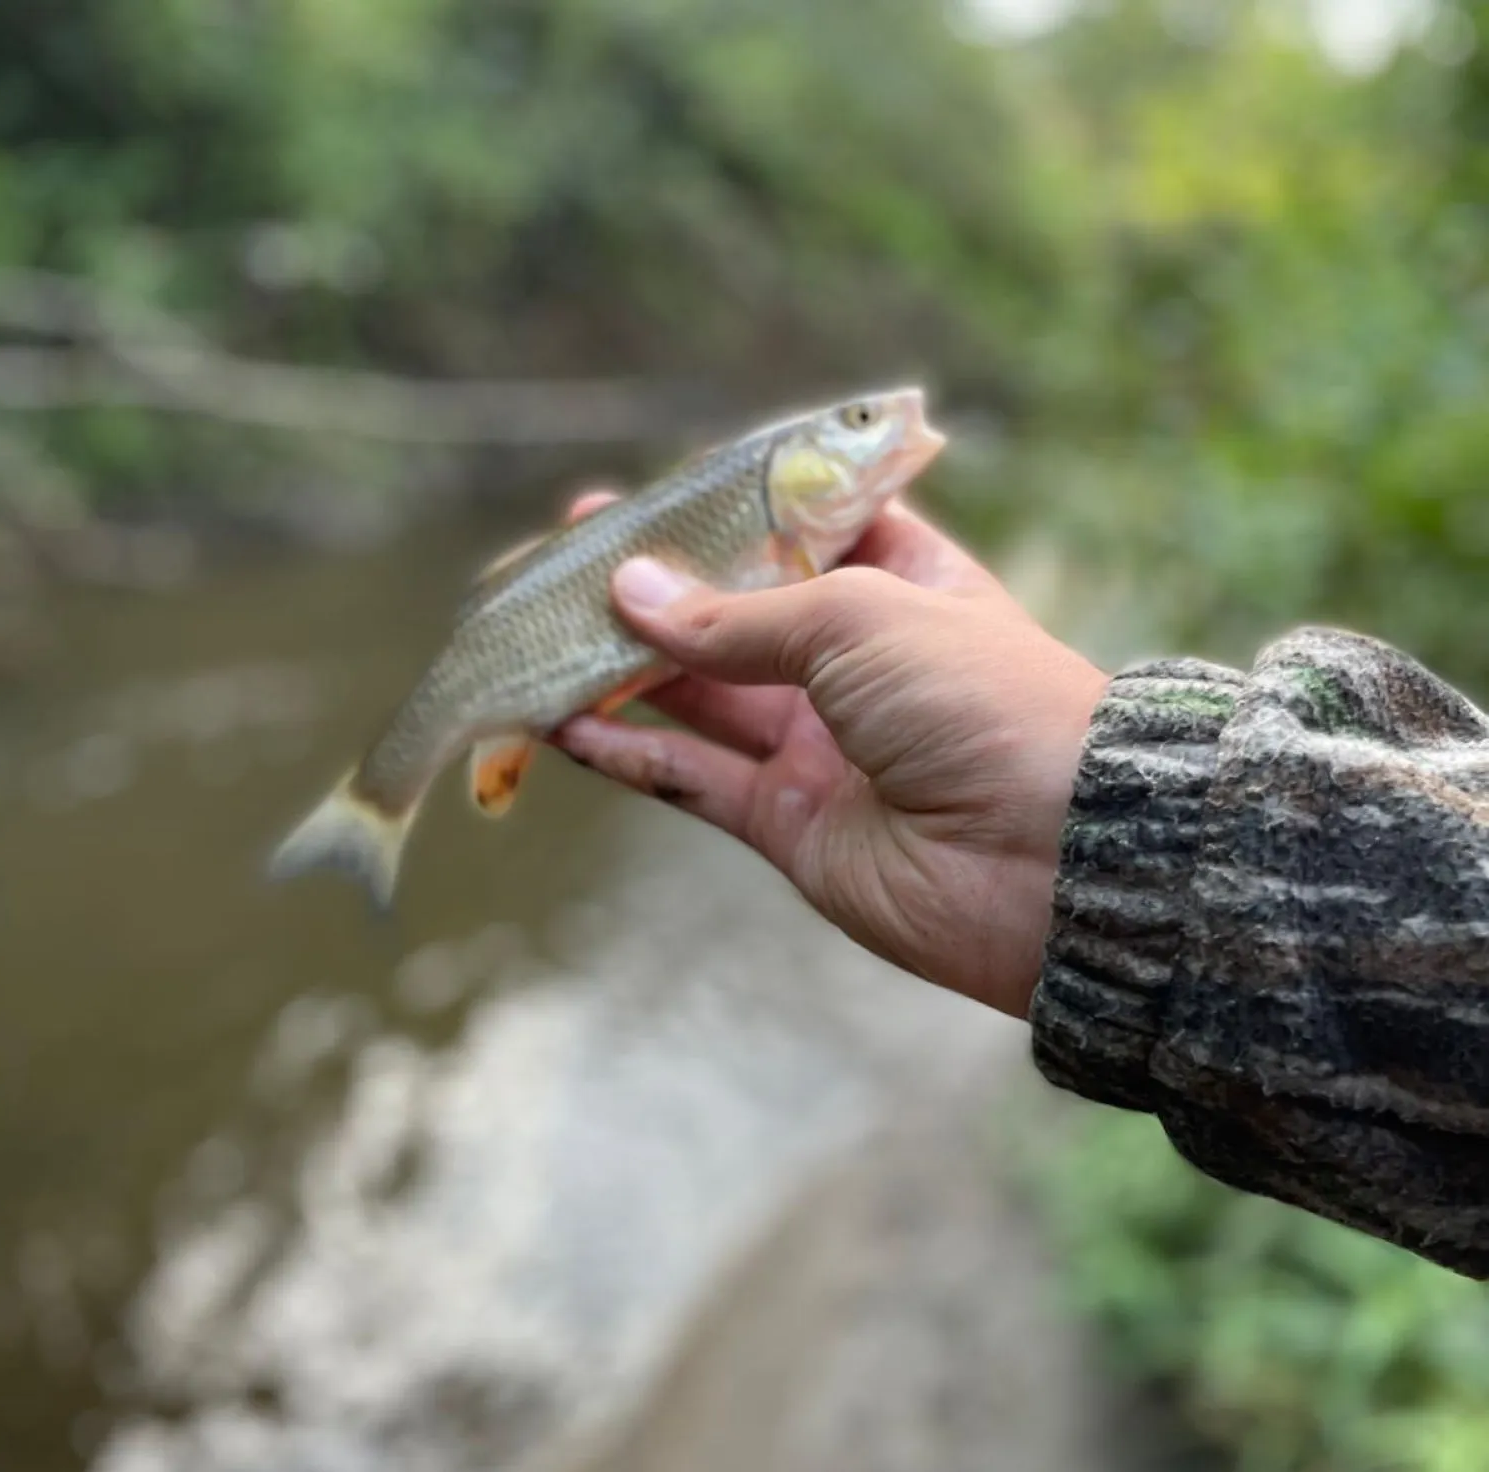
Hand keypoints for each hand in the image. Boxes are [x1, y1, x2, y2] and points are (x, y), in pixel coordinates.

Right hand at [552, 493, 1108, 1019]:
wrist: (1047, 860)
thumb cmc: (978, 700)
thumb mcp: (860, 618)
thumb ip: (737, 616)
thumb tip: (630, 593)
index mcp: (903, 585)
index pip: (804, 533)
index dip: (731, 512)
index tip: (657, 493)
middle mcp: (859, 664)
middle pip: (734, 616)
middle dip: (654, 588)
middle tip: (569, 555)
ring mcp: (820, 746)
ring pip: (699, 698)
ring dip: (622, 669)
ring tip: (542, 634)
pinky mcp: (790, 824)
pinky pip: (694, 781)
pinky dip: (631, 753)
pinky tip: (566, 723)